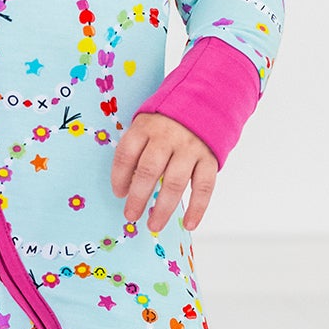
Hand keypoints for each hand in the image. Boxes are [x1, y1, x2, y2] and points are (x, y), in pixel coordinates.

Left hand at [111, 112, 217, 232]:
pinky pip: (204, 186)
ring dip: (163, 208)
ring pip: (174, 182)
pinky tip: (189, 223)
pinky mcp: (209, 158)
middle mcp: (167, 136)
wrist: (205, 102)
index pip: (127, 153)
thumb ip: (137, 150)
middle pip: (149, 170)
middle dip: (138, 197)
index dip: (119, 176)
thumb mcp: (147, 125)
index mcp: (145, 126)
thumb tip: (126, 188)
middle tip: (131, 215)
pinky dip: (197, 208)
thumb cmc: (167, 123)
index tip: (119, 193)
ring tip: (153, 225)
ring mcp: (190, 148)